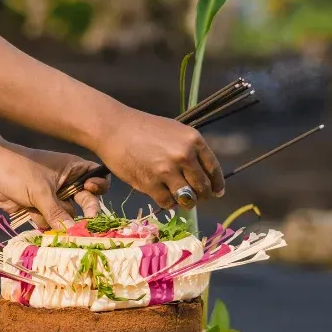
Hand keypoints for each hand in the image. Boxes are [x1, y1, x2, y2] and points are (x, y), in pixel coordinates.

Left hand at [0, 143, 109, 228]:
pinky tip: (30, 214)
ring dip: (58, 219)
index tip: (91, 190)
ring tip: (43, 214)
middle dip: (83, 211)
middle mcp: (67, 183)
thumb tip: (73, 231)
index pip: (97, 176)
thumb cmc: (19, 170)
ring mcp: (54, 196)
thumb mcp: (40, 191)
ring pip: (67, 215)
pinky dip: (44, 222)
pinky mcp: (41, 208)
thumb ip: (57, 212)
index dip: (99, 185)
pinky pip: (50, 221)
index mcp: (73, 169)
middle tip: (85, 223)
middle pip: (86, 200)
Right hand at [97, 109, 223, 209]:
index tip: (217, 192)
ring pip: (187, 198)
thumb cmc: (145, 129)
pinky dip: (168, 202)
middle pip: (203, 187)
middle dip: (202, 196)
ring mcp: (167, 170)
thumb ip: (191, 151)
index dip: (216, 184)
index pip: (214, 170)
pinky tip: (164, 195)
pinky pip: (168, 202)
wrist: (115, 128)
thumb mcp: (176, 132)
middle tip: (196, 197)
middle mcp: (184, 155)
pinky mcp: (150, 183)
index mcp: (193, 140)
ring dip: (186, 201)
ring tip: (180, 198)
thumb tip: (206, 176)